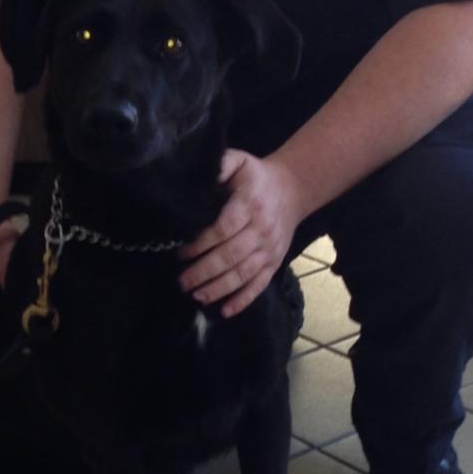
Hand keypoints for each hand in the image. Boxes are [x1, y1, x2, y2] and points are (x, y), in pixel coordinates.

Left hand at [179, 150, 303, 316]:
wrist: (293, 189)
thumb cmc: (256, 177)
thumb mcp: (239, 162)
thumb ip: (219, 165)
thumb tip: (197, 175)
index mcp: (249, 205)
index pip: (222, 229)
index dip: (200, 244)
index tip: (179, 253)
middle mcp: (261, 230)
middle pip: (230, 256)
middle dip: (204, 271)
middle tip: (181, 282)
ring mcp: (270, 250)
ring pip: (243, 274)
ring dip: (219, 289)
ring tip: (196, 296)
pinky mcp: (275, 263)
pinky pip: (259, 284)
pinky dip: (243, 300)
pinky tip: (225, 311)